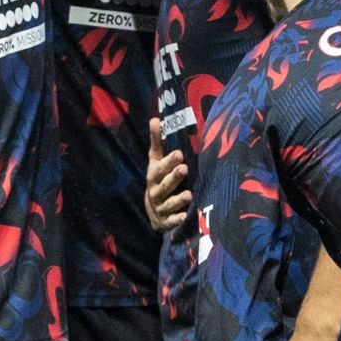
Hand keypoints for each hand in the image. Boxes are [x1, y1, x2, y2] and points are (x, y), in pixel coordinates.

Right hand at [145, 118, 190, 232]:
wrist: (152, 210)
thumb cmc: (158, 180)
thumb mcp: (155, 161)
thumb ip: (157, 142)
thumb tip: (155, 119)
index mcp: (154, 176)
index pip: (160, 167)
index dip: (168, 161)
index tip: (179, 153)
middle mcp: (156, 191)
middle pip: (165, 184)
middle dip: (174, 177)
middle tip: (185, 168)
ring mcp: (161, 207)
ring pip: (169, 203)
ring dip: (178, 199)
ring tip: (189, 195)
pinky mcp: (167, 221)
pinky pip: (172, 221)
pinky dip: (178, 219)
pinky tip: (186, 216)